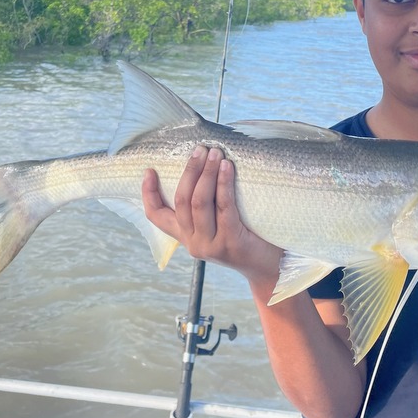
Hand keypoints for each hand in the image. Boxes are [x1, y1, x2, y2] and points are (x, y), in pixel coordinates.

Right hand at [142, 146, 282, 286]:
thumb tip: (204, 164)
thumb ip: (207, 207)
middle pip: (182, 200)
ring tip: (214, 153)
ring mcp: (210, 245)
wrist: (269, 268)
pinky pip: (224, 207)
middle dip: (189, 171)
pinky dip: (224, 184)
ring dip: (206, 173)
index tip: (149, 170)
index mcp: (186, 237)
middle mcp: (193, 243)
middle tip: (199, 149)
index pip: (156, 216)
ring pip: (199, 202)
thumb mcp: (218, 225)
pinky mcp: (230, 242)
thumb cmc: (246, 238)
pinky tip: (227, 167)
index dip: (148, 193)